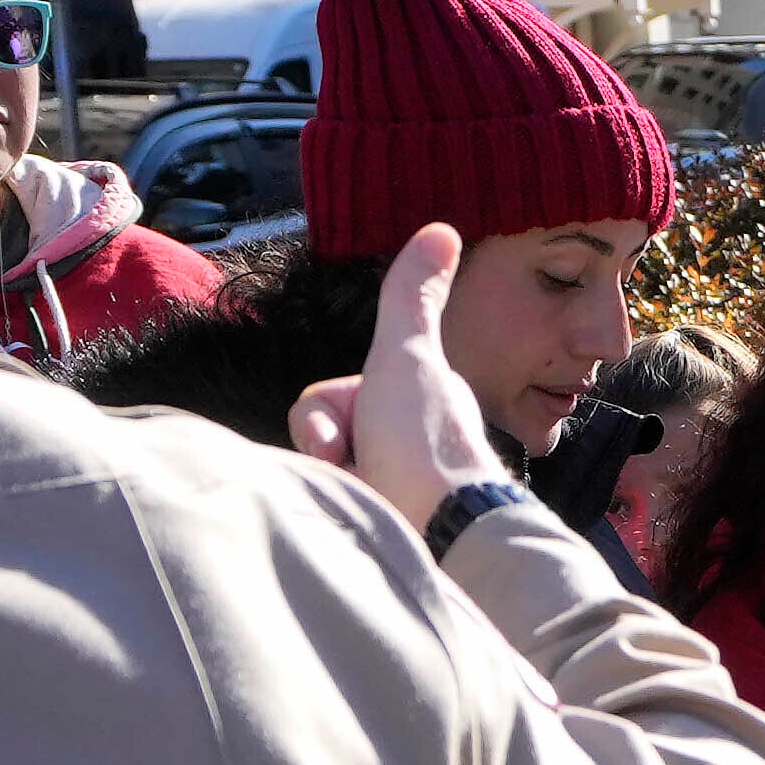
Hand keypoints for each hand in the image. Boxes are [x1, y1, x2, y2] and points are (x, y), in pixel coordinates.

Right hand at [289, 228, 506, 523]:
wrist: (446, 536)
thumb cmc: (425, 446)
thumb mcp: (409, 356)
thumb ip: (411, 296)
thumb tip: (442, 228)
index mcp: (407, 406)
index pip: (320, 406)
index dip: (321, 422)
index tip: (349, 441)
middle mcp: (401, 447)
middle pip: (317, 442)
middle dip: (325, 456)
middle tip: (359, 475)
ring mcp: (394, 493)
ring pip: (324, 479)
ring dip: (334, 488)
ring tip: (368, 505)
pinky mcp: (389, 535)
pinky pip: (335, 518)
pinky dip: (341, 520)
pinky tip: (365, 527)